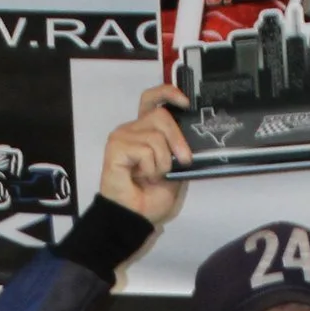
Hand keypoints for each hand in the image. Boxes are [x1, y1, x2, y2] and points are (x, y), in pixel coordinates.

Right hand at [99, 87, 191, 227]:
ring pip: (156, 135)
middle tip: (183, 160)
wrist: (136, 217)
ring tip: (152, 176)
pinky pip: (145, 149)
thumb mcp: (175, 169)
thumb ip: (179, 149)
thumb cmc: (151, 197)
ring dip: (162, 162)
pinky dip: (150, 167)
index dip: (168, 93)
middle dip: (177, 139)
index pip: (152, 99)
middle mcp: (133, 129)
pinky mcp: (116, 147)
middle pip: (160, 114)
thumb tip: (194, 134)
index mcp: (146, 131)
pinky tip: (141, 177)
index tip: (185, 102)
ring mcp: (122, 136)